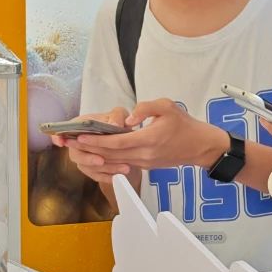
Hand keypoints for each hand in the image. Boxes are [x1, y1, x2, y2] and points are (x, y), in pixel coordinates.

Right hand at [52, 107, 131, 183]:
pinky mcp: (91, 168)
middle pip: (75, 154)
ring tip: (122, 168)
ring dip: (103, 169)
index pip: (63, 131)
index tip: (61, 142)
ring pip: (87, 167)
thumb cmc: (116, 122)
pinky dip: (106, 177)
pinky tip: (117, 177)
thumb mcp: (118, 114)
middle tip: (101, 160)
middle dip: (87, 158)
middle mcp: (77, 143)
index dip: (59, 137)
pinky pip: (95, 175)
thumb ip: (117, 117)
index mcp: (79, 126)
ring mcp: (83, 157)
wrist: (123, 136)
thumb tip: (115, 125)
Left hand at [60, 99, 228, 174]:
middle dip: (89, 148)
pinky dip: (108, 158)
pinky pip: (123, 163)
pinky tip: (98, 152)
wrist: (200, 146)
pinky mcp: (146, 165)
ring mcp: (145, 163)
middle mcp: (144, 155)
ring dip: (96, 155)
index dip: (96, 140)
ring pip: (115, 161)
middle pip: (111, 154)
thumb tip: (127, 118)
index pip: (116, 142)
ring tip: (79, 147)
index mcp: (148, 139)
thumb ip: (145, 108)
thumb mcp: (167, 106)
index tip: (80, 136)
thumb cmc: (184, 125)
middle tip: (70, 142)